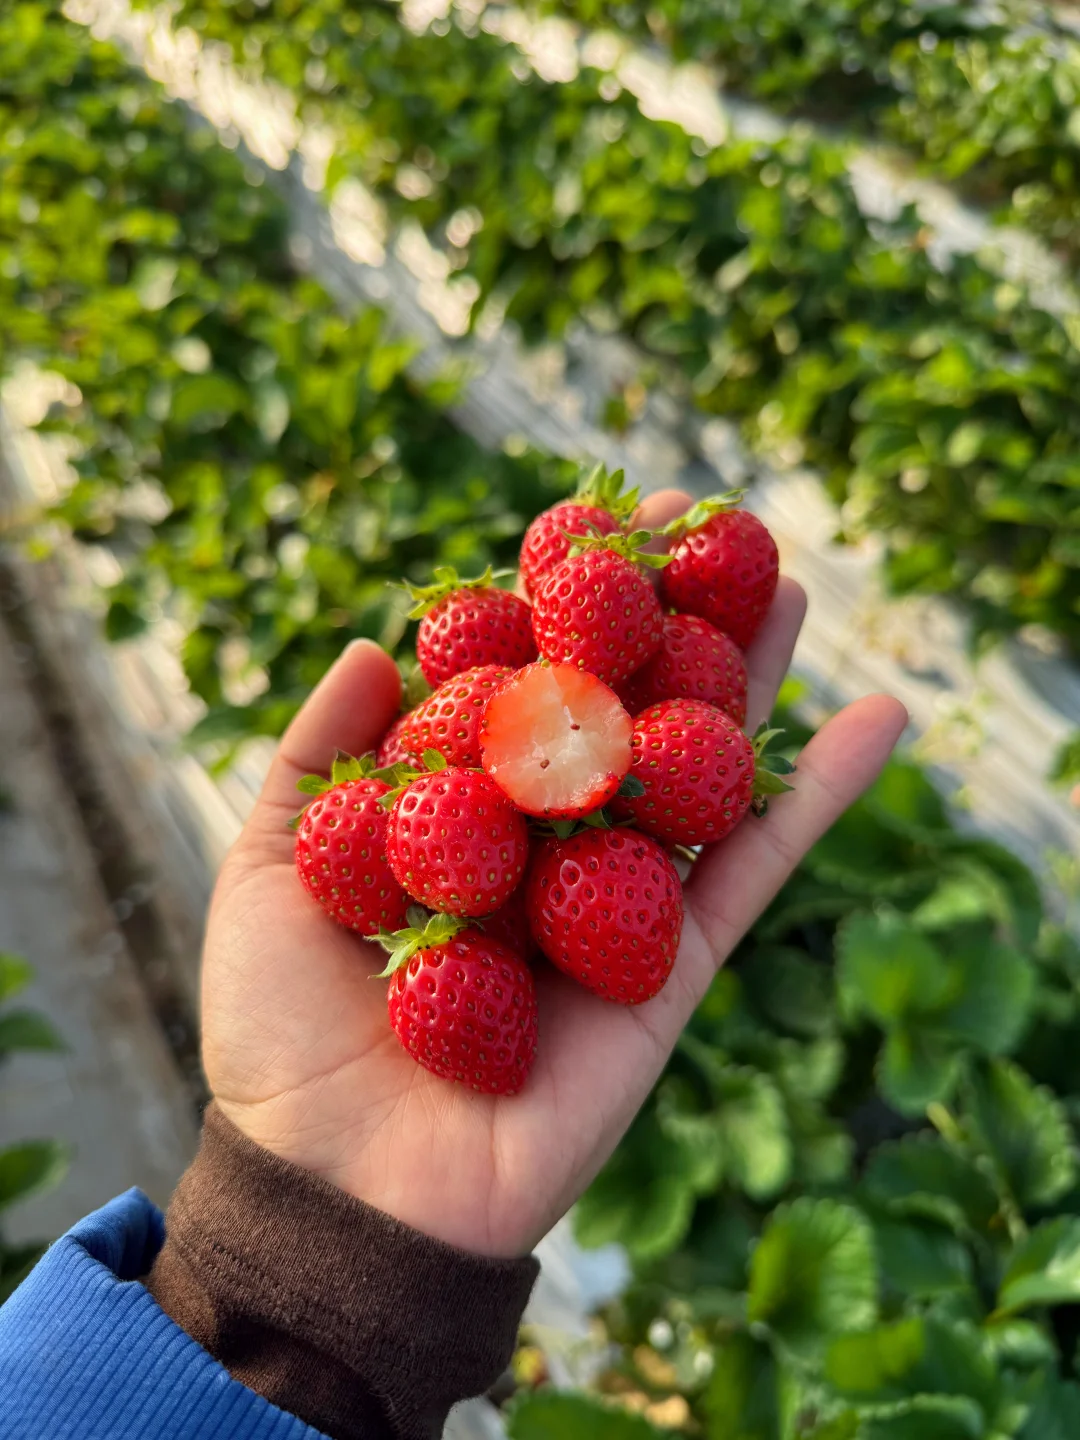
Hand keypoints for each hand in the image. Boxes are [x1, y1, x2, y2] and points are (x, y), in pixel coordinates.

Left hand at [201, 491, 906, 1257]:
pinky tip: (879, 715)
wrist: (337, 1183)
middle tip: (711, 524)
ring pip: (696, 772)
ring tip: (786, 579)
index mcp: (462, 819)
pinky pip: (754, 871)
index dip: (560, 607)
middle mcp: (549, 848)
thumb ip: (317, 761)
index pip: (525, 689)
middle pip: (622, 712)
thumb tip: (371, 642)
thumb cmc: (284, 1033)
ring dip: (749, 678)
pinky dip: (820, 797)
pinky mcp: (674, 968)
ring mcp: (618, 904)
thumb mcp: (275, 872)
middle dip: (665, 621)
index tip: (594, 524)